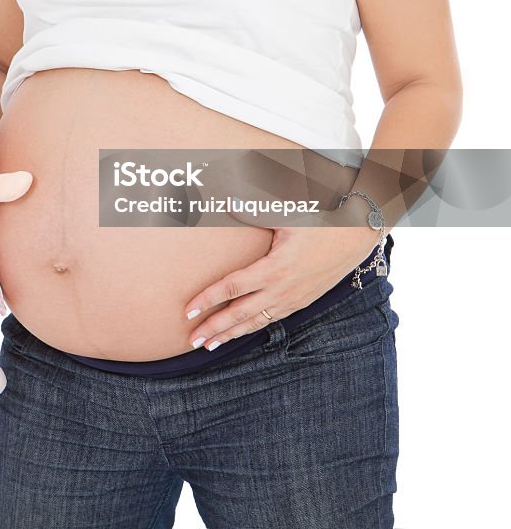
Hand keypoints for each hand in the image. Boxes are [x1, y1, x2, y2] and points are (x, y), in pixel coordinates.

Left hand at [182, 203, 380, 351]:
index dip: (209, 300)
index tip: (189, 309)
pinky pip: (272, 319)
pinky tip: (241, 331)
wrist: (355, 234)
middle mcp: (283, 289)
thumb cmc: (319, 220)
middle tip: (192, 339)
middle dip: (215, 328)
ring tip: (210, 344)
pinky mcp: (302, 301)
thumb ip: (253, 210)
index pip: (233, 288)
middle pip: (240, 314)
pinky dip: (252, 328)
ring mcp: (294, 298)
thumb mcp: (286, 213)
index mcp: (275, 268)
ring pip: (256, 322)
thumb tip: (227, 201)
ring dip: (232, 334)